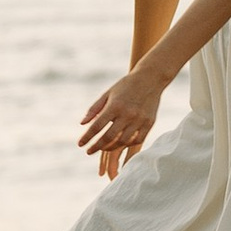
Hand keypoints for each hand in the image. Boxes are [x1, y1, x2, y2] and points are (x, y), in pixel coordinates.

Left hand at [78, 63, 163, 178]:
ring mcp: (139, 119)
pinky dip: (127, 144)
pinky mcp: (149, 123)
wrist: (150, 78)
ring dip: (111, 147)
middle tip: (89, 151)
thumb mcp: (108, 93)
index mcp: (115, 105)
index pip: (97, 126)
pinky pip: (137, 140)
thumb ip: (94, 109)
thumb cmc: (126, 85)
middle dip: (96, 147)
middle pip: (108, 137)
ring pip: (122, 141)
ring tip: (103, 148)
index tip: (80, 144)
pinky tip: (120, 143)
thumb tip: (82, 124)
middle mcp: (127, 114)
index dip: (87, 137)